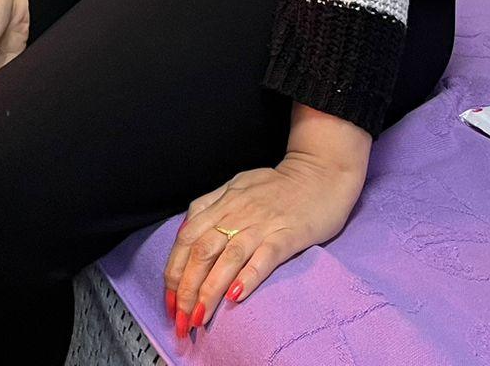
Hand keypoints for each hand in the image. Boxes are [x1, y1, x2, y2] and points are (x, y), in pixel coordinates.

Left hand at [163, 147, 366, 338]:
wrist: (320, 172)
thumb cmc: (278, 185)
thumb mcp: (237, 187)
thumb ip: (211, 207)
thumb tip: (185, 233)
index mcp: (222, 202)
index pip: (187, 239)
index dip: (173, 270)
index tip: (168, 300)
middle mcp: (237, 213)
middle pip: (201, 251)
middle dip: (186, 288)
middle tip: (179, 318)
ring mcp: (263, 223)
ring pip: (228, 257)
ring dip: (210, 290)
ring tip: (199, 316)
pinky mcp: (288, 234)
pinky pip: (265, 257)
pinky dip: (248, 276)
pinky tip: (236, 296)